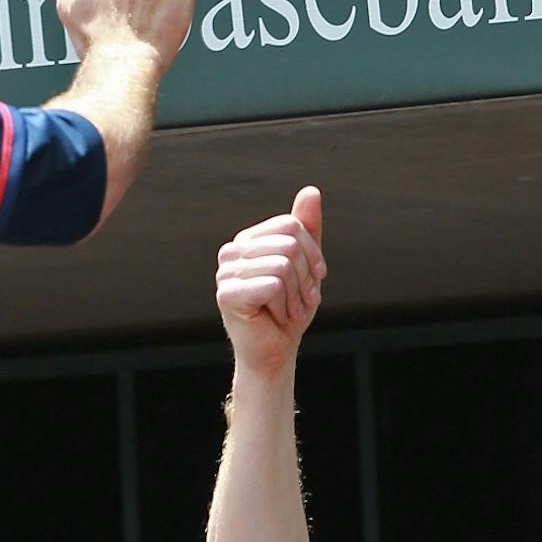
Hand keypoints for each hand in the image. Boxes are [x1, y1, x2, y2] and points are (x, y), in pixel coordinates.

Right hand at [216, 186, 324, 376]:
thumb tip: (311, 190)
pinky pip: (272, 285)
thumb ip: (307, 229)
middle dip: (306, 277)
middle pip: (290, 243)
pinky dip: (284, 305)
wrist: (274, 352)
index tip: (315, 280)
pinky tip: (275, 317)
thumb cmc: (288, 309)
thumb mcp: (306, 265)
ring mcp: (225, 272)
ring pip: (283, 265)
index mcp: (248, 240)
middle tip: (302, 301)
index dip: (313, 253)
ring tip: (288, 310)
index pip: (292, 225)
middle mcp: (231, 251)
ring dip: (296, 296)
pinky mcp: (226, 295)